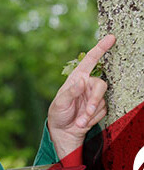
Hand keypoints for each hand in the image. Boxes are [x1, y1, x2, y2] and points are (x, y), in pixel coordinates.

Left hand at [48, 34, 115, 158]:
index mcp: (76, 78)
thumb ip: (71, 91)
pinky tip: (83, 121)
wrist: (64, 131)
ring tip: (79, 120)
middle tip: (87, 112)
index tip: (110, 38)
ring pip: (102, 100)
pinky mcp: (99, 107)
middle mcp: (87, 84)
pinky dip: (93, 118)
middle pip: (100, 85)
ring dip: (91, 112)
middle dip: (95, 99)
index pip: (90, 61)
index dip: (100, 49)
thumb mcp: (60, 102)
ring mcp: (94, 96)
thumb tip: (82, 81)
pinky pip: (103, 110)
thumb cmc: (58, 113)